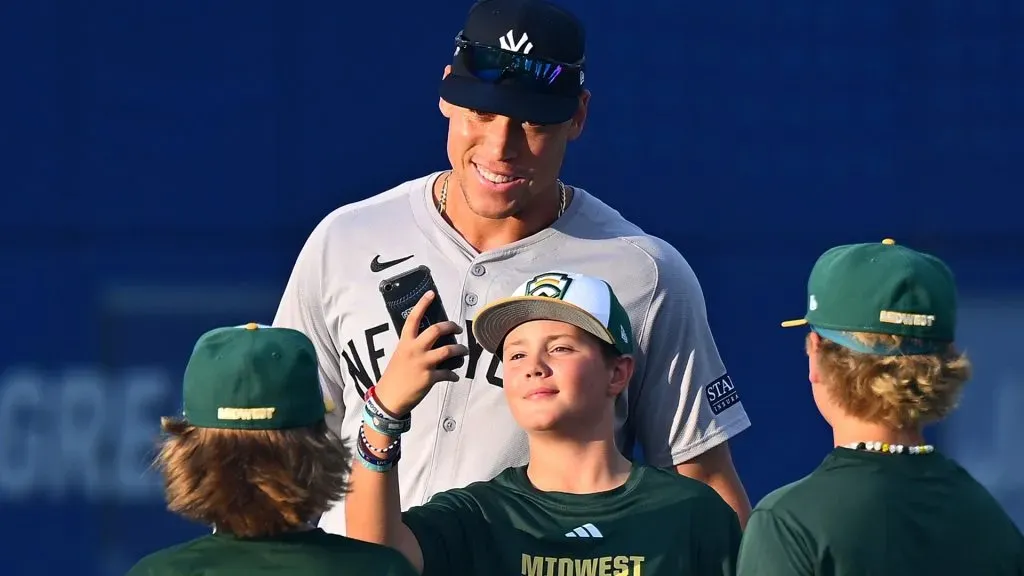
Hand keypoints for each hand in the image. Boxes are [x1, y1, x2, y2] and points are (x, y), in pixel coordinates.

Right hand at [374, 290, 468, 416]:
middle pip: (436, 330)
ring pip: (449, 350)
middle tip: (458, 329)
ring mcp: (422, 363)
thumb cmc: (394, 376)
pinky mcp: (429, 378)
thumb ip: (413, 346)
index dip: (423, 304)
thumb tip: (429, 342)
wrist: (389, 398)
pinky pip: (448, 373)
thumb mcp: (400, 355)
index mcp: (405, 342)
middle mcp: (414, 350)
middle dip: (451, 326)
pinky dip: (453, 374)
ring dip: (461, 350)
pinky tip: (454, 376)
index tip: (431, 293)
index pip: (413, 318)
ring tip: (464, 351)